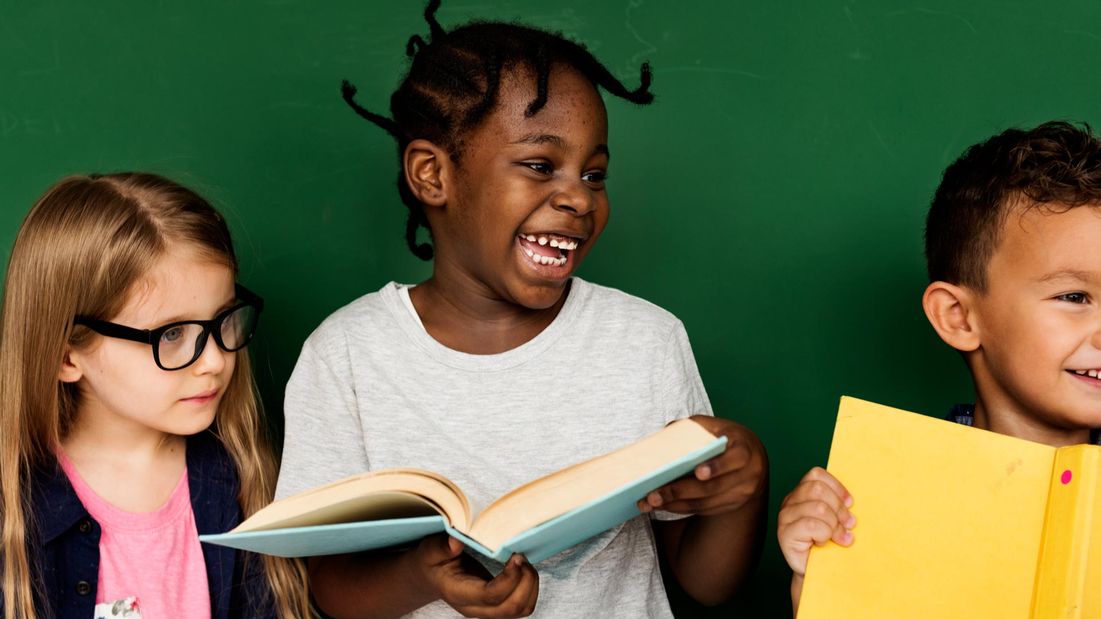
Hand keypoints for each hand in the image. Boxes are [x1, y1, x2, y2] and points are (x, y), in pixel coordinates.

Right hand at [410, 535, 538, 617]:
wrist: (429, 577)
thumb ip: (441, 547)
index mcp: (458, 593)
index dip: (509, 578)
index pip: (490, 595)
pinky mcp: (497, 604)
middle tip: (520, 557)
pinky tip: (521, 568)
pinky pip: (523, 604)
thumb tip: (456, 541)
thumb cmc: (431, 562)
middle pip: (512, 607)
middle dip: (525, 581)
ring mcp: (488, 609)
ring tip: (522, 562)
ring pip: (522, 608)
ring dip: (530, 585)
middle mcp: (475, 607)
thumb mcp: (429, 551)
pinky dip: (529, 587)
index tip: (515, 556)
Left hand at [637, 416, 766, 516]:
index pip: (735, 459)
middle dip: (680, 491)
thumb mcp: (717, 427)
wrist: (753, 459)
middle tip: (653, 495)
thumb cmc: (728, 438)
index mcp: (744, 449)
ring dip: (675, 504)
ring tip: (650, 502)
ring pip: (705, 503)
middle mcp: (747, 475)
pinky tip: (663, 505)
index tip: (698, 472)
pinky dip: (682, 508)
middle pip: (712, 487)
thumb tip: (666, 433)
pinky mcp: (732, 505)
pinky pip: (704, 510)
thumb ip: (695, 428)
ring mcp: (741, 493)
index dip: (717, 466)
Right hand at [776, 466, 854, 576]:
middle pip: (817, 489)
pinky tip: (824, 543)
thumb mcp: (836, 519)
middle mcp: (790, 502)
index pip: (816, 475)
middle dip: (839, 508)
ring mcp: (785, 517)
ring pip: (818, 507)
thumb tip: (851, 501)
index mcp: (801, 493)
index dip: (837, 488)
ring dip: (834, 525)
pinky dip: (824, 534)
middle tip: (849, 525)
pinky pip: (811, 525)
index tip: (850, 504)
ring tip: (839, 538)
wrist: (818, 573)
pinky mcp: (785, 534)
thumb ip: (838, 505)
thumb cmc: (830, 545)